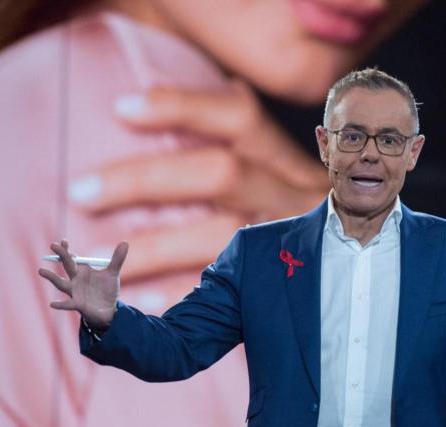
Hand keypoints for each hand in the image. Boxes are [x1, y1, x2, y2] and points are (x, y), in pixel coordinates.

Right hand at [38, 240, 127, 328]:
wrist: (109, 309)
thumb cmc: (107, 290)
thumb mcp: (113, 273)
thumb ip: (117, 259)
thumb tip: (125, 242)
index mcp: (83, 270)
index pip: (73, 258)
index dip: (67, 250)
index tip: (63, 241)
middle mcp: (75, 280)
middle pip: (67, 266)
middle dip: (61, 256)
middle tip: (53, 245)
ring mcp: (75, 292)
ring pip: (61, 284)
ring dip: (52, 277)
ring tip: (41, 270)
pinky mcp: (77, 304)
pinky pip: (67, 304)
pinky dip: (61, 304)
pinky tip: (53, 304)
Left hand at [67, 81, 328, 283]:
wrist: (365, 273)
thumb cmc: (305, 226)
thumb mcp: (285, 182)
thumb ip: (242, 157)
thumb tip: (150, 119)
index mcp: (289, 160)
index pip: (239, 116)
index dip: (181, 107)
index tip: (120, 109)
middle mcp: (296, 194)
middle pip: (220, 173)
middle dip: (144, 179)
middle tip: (81, 191)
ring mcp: (296, 242)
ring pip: (222, 234)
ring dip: (153, 246)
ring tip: (96, 260)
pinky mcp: (291, 285)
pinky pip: (232, 291)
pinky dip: (181, 294)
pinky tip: (138, 299)